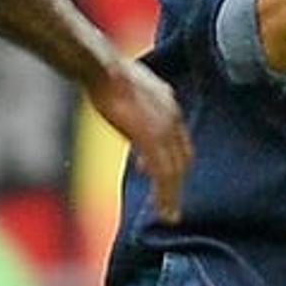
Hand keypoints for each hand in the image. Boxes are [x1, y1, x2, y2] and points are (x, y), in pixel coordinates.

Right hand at [87, 58, 191, 224]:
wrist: (104, 69)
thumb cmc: (109, 75)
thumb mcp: (132, 90)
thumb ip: (138, 109)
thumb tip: (130, 119)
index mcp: (169, 106)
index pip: (179, 142)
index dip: (174, 161)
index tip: (164, 178)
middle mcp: (172, 118)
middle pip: (181, 159)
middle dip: (177, 183)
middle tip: (171, 204)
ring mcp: (163, 130)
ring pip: (175, 171)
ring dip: (172, 196)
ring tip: (169, 215)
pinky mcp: (151, 140)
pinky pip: (163, 174)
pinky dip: (165, 195)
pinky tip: (163, 210)